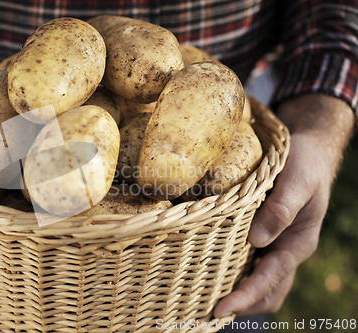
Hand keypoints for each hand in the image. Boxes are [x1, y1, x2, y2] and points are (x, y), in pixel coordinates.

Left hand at [214, 94, 354, 316]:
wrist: (305, 151)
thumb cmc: (305, 165)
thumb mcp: (298, 183)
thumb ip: (281, 210)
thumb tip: (256, 241)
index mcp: (296, 244)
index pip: (270, 280)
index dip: (245, 297)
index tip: (220, 309)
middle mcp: (282, 249)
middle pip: (263, 291)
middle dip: (239, 304)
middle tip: (204, 310)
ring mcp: (269, 243)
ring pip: (252, 277)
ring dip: (233, 289)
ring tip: (200, 296)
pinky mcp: (256, 232)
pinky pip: (243, 256)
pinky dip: (228, 267)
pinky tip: (205, 265)